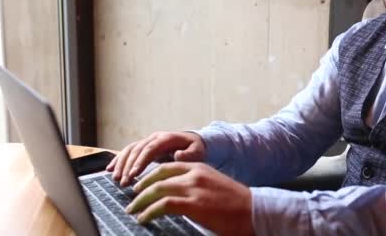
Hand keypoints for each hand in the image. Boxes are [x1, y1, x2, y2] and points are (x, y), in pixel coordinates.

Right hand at [106, 131, 205, 185]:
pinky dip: (118, 160)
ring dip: (121, 164)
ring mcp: (148, 141)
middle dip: (128, 166)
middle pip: (137, 150)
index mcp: (166, 138)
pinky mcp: (143, 147)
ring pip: (130, 150)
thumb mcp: (197, 151)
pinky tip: (110, 169)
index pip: (150, 149)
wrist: (193, 142)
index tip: (133, 174)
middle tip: (123, 182)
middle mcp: (154, 138)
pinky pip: (128, 152)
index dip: (140, 161)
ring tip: (116, 179)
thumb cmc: (195, 148)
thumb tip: (177, 155)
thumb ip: (189, 154)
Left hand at [125, 162, 253, 235]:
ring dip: (140, 201)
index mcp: (199, 167)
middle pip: (158, 175)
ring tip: (133, 211)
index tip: (140, 185)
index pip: (167, 166)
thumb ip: (195, 185)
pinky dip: (149, 212)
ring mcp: (193, 188)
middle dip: (141, 187)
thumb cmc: (236, 203)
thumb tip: (178, 195)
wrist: (253, 210)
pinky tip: (144, 219)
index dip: (150, 175)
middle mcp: (194, 173)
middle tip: (131, 198)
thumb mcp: (213, 185)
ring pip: (156, 189)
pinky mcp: (193, 203)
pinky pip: (162, 205)